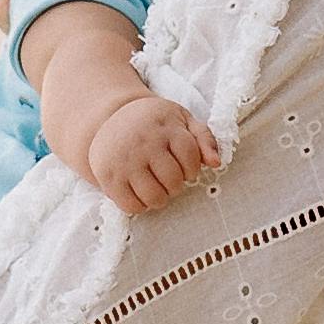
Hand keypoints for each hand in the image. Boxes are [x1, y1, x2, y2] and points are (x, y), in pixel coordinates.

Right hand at [87, 84, 220, 214]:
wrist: (110, 117)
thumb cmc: (154, 122)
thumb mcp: (182, 120)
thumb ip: (204, 138)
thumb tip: (215, 163)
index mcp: (165, 127)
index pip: (191, 159)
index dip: (192, 169)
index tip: (184, 167)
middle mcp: (143, 143)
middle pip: (173, 180)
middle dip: (176, 185)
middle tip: (168, 178)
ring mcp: (124, 160)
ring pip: (154, 197)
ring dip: (160, 198)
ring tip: (156, 187)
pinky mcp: (107, 176)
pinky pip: (131, 205)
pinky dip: (140, 206)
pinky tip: (140, 193)